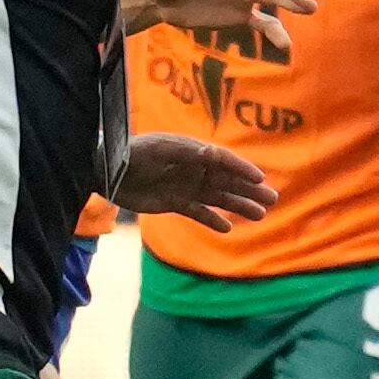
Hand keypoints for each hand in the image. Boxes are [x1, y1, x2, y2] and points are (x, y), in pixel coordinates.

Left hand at [115, 133, 277, 230]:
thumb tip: (211, 154)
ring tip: (260, 215)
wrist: (105, 171)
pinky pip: (198, 212)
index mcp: (191, 151)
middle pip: (227, 180)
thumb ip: (185, 152)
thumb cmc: (132, 155)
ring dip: (238, 205)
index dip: (241, 168)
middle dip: (249, 189)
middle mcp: (192, 169)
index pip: (223, 160)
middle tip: (272, 199)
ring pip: (218, 198)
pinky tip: (228, 228)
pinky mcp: (174, 202)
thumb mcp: (158, 149)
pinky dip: (212, 220)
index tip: (259, 179)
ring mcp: (184, 186)